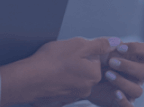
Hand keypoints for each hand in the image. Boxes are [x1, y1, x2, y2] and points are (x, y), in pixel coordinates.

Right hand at [0, 36, 116, 106]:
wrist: (27, 80)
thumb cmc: (52, 61)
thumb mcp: (79, 45)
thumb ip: (99, 44)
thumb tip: (116, 42)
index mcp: (94, 75)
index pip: (94, 59)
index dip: (82, 52)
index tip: (70, 51)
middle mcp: (86, 89)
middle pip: (84, 70)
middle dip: (74, 63)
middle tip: (60, 59)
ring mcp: (72, 97)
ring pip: (72, 79)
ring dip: (65, 73)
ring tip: (52, 67)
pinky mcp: (58, 101)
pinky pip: (60, 88)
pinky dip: (55, 83)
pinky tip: (47, 77)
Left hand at [86, 41, 143, 106]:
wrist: (82, 77)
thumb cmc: (94, 60)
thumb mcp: (98, 49)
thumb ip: (106, 44)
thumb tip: (116, 42)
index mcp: (136, 58)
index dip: (138, 48)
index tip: (120, 48)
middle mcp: (137, 74)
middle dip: (128, 66)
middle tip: (111, 62)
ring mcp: (131, 89)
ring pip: (138, 90)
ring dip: (123, 82)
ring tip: (107, 75)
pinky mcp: (123, 102)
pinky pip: (130, 106)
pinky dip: (124, 101)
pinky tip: (115, 93)